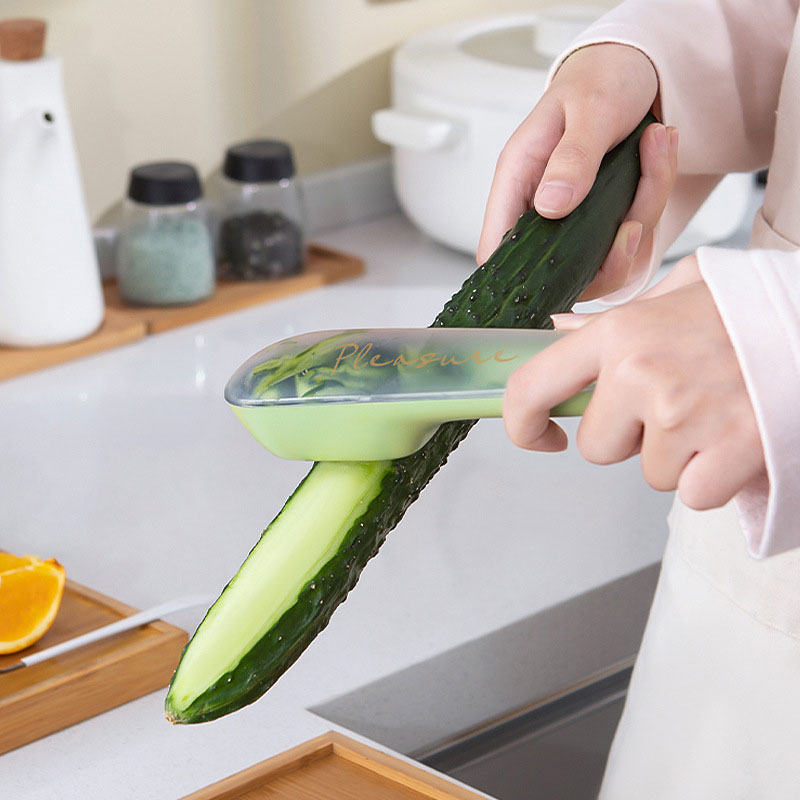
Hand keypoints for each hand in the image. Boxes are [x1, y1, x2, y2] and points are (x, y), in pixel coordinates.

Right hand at [477, 43, 677, 299]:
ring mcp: (575, 219)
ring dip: (643, 211)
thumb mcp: (590, 107)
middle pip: (558, 271)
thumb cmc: (600, 78)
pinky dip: (654, 199)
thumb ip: (572, 158)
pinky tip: (660, 152)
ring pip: (605, 259)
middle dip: (608, 252)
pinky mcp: (605, 222)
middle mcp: (543, 208)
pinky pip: (632, 237)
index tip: (564, 268)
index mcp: (519, 180)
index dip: (517, 275)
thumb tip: (550, 206)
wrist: (635, 66)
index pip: (496, 249)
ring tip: (656, 146)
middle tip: (633, 216)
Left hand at [502, 256, 765, 509]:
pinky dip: (713, 479)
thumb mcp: (670, 298)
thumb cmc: (746, 311)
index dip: (522, 423)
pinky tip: (733, 441)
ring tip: (713, 413)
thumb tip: (558, 332)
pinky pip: (693, 495)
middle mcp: (640, 373)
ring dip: (676, 457)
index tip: (539, 434)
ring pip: (649, 473)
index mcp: (618, 333)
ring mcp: (683, 414)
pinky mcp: (728, 450)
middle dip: (628, 438)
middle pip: (596, 447)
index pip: (531, 386)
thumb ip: (608, 323)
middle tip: (673, 406)